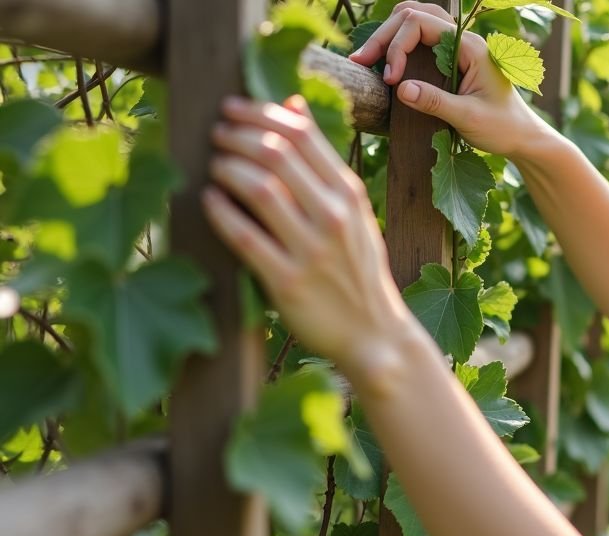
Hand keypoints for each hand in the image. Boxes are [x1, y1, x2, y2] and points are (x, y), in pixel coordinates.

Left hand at [202, 95, 418, 377]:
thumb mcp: (353, 212)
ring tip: (214, 163)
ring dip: (227, 167)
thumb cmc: (357, 269)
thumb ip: (323, 162)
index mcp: (350, 195)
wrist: (375, 334)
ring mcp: (312, 251)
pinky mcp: (287, 283)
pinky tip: (209, 200)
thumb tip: (294, 104)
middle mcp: (334, 218)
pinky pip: (244, 236)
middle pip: (277, 154)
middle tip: (217, 131)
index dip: (262, 112)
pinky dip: (220, 211)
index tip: (234, 107)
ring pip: (259, 189)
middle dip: (238, 134)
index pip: (303, 135)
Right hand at [349, 1, 554, 158]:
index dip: (397, 45)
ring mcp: (456, 48)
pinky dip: (399, 46)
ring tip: (368, 60)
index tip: (390, 78)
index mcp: (469, 46)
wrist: (523, 136)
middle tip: (361, 62)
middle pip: (412, 16)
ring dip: (389, 37)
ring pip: (414, 22)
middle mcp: (462, 39)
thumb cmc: (503, 127)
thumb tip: (400, 88)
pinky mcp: (450, 60)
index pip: (420, 23)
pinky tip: (385, 65)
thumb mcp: (469, 118)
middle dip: (383, 36)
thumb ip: (437, 102)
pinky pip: (419, 40)